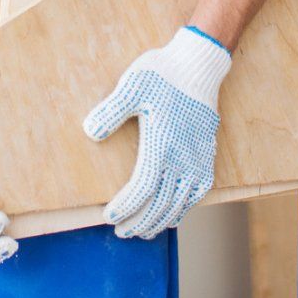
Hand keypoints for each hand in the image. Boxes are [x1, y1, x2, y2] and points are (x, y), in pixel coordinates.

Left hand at [83, 27, 232, 238]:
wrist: (198, 64)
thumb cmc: (162, 74)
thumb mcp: (131, 86)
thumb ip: (111, 111)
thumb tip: (90, 132)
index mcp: (161, 145)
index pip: (141, 190)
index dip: (126, 208)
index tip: (109, 218)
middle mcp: (182, 158)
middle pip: (160, 204)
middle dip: (140, 222)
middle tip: (122, 232)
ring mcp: (198, 159)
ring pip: (180, 203)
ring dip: (161, 220)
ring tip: (144, 230)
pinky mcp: (207, 155)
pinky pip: (199, 192)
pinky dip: (185, 208)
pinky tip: (174, 213)